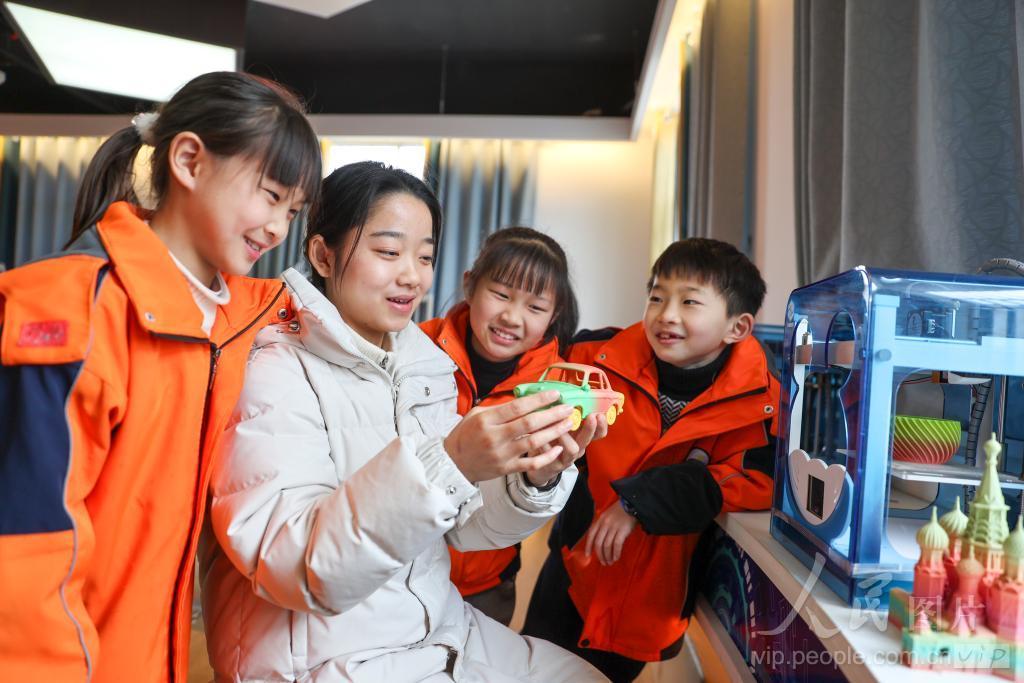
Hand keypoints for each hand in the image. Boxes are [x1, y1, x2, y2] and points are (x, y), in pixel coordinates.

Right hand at [444, 391, 574, 482]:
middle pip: (529, 423)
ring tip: (568, 423)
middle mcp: (494, 437)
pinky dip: (546, 456)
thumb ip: (499, 408)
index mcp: (486, 420)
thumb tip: (525, 399)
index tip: (555, 394)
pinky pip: (530, 464)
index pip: (518, 407)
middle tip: (568, 408)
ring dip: (554, 432)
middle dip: (552, 414)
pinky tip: (559, 448)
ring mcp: (501, 454)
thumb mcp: (476, 414)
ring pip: (533, 442)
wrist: (452, 463)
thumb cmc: (466, 435)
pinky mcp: (505, 469)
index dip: (539, 399)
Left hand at [525, 412, 607, 486]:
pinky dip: (546, 444)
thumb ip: (565, 416)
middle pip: (587, 440)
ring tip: (558, 425)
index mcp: (581, 437)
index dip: (601, 425)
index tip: (601, 415)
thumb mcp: (562, 428)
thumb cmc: (551, 441)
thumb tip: (567, 393)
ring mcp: (566, 458)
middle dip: (590, 428)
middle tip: (592, 417)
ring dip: (566, 435)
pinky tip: (538, 435)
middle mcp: (577, 448)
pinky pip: (552, 456)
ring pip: (573, 449)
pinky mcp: (553, 466)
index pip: (598, 433)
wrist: (538, 466)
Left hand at [584, 500, 637, 565]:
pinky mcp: (622, 531)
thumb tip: (599, 542)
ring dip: (608, 556)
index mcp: (600, 520)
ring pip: (607, 545)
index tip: (588, 555)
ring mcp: (613, 527)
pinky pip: (617, 545)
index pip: (591, 535)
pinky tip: (616, 557)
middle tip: (603, 562)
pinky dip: (616, 553)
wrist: (632, 505)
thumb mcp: (607, 516)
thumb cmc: (620, 512)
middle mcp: (605, 524)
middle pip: (598, 543)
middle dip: (600, 555)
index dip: (588, 546)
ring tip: (610, 562)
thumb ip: (602, 526)